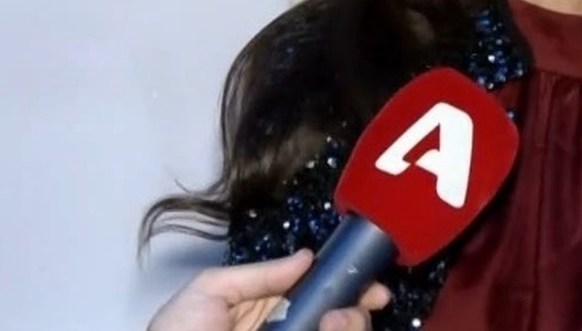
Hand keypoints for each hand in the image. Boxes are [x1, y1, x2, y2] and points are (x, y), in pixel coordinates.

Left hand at [147, 249, 390, 330]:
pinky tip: (331, 329)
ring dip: (350, 326)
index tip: (372, 289)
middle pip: (339, 323)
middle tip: (365, 305)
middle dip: (358, 312)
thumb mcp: (209, 293)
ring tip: (337, 322)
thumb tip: (308, 257)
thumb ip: (259, 275)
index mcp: (269, 315)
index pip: (319, 300)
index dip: (349, 292)